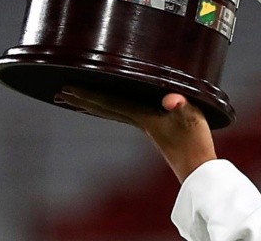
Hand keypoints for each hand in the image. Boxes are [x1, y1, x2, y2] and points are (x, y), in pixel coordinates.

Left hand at [59, 86, 216, 182]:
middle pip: (103, 108)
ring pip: (111, 111)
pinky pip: (123, 112)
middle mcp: (138, 121)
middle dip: (82, 100)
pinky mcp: (152, 128)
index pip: (109, 103)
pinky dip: (109, 107)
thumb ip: (181, 106)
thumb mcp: (192, 118)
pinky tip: (112, 107)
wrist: (199, 170)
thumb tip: (170, 100)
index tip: (67, 89)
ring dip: (92, 105)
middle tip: (60, 93)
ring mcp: (144, 126)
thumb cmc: (196, 142)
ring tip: (76, 100)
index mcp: (142, 116)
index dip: (88, 95)